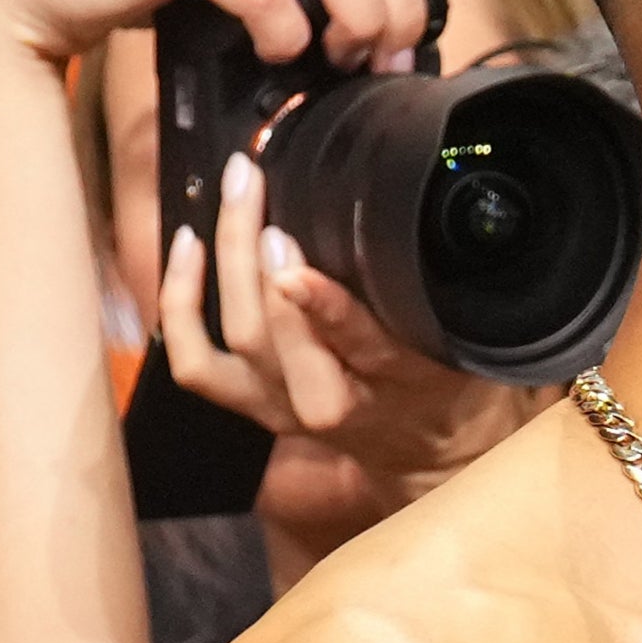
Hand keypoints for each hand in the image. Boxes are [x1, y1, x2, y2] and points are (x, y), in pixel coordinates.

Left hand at [156, 150, 541, 503]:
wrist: (427, 451)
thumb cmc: (449, 385)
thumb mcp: (462, 344)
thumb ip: (433, 298)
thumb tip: (409, 222)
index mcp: (391, 387)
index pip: (354, 345)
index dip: (317, 305)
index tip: (292, 257)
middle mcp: (323, 404)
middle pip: (269, 335)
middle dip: (251, 257)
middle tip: (250, 190)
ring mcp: (277, 405)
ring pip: (231, 340)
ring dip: (219, 262)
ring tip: (228, 198)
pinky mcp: (248, 401)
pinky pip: (194, 361)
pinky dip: (179, 303)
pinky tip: (185, 245)